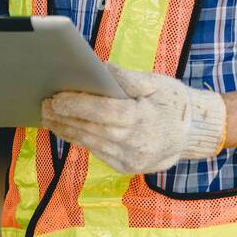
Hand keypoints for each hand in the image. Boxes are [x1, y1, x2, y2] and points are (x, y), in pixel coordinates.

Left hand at [41, 62, 226, 174]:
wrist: (193, 134)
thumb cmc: (175, 103)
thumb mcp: (157, 83)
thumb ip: (128, 78)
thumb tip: (101, 69)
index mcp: (142, 119)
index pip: (101, 112)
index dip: (76, 105)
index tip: (56, 97)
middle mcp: (134, 143)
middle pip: (90, 129)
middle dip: (64, 117)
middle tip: (44, 105)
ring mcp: (129, 159)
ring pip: (90, 143)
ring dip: (66, 130)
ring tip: (49, 117)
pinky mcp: (126, 167)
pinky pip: (97, 152)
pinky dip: (80, 139)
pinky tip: (67, 129)